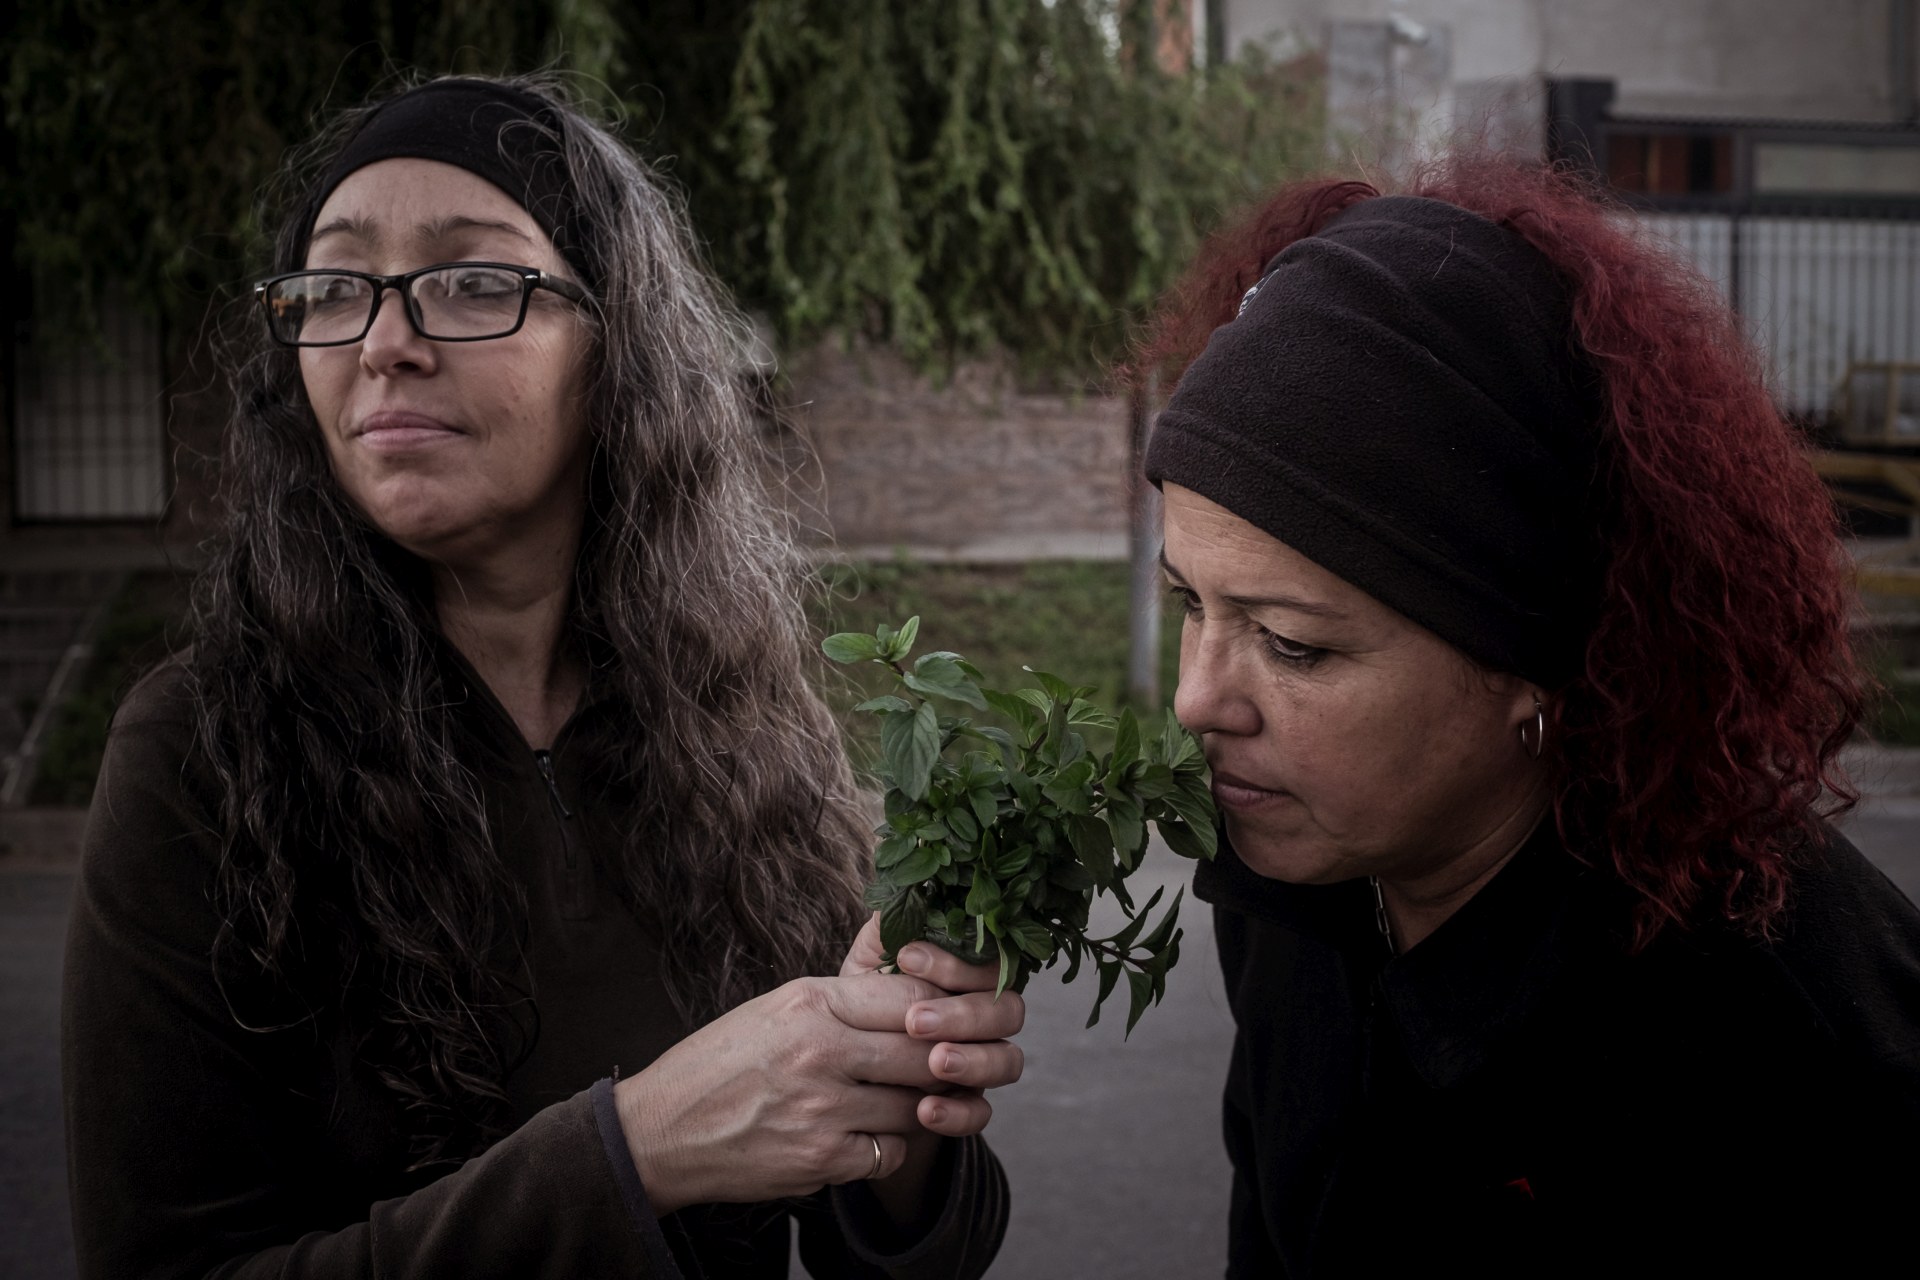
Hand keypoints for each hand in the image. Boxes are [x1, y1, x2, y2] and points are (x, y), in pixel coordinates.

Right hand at [615, 967, 997, 1215]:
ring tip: (900, 1098)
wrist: (660, 1130)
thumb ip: (842, 1001)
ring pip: (915, 1107)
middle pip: (924, 1053)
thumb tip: (913, 998)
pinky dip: (887, 1148)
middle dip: (943, 1060)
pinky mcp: (820, 1161)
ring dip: (917, 1107)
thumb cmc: (719, 1062)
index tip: (946, 1018)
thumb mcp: (776, 1007)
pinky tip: (867, 1136)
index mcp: (810, 1003)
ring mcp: (822, 1110)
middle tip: (945, 1062)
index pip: (911, 997)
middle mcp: (820, 1052)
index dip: (940, 1009)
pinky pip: (890, 1154)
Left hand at [839, 913, 1026, 1136]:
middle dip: (964, 1014)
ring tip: (933, 1062)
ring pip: (1007, 1060)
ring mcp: (982, 1061)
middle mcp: (985, 1016)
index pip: (988, 961)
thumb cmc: (861, 1001)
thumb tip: (897, 896)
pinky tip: (925, 1110)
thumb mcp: (869, 963)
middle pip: (1007, 1010)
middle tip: (916, 1020)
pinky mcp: (968, 1105)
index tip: (906, 957)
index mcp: (969, 975)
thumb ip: (888, 930)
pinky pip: (982, 1113)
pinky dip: (958, 1113)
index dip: (954, 961)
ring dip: (973, 1061)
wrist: (842, 1066)